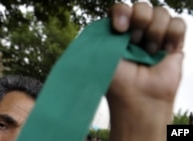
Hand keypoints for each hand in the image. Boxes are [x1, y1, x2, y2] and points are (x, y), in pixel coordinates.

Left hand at [107, 2, 185, 140]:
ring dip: (154, 33)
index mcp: (117, 33)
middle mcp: (136, 31)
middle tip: (134, 42)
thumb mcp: (100, 53)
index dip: (122, 12)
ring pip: (160, 12)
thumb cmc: (117, 78)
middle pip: (142, 7)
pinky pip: (178, 23)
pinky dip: (172, 35)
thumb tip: (112, 19)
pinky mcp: (174, 43)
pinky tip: (164, 51)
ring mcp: (155, 36)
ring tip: (150, 52)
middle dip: (139, 22)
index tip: (120, 28)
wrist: (138, 96)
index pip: (121, 8)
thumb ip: (102, 31)